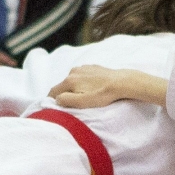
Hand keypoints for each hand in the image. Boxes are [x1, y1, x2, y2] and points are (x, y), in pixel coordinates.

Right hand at [50, 65, 167, 108]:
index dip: (52, 100)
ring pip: (72, 80)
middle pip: (63, 85)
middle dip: (64, 94)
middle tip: (72, 104)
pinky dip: (83, 82)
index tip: (55, 107)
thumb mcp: (83, 102)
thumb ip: (66, 100)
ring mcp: (83, 67)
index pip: (53, 91)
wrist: (122, 82)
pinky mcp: (92, 67)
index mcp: (69, 80)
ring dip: (74, 88)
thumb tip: (56, 99)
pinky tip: (92, 88)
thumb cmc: (103, 94)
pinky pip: (82, 76)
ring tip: (84, 96)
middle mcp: (74, 71)